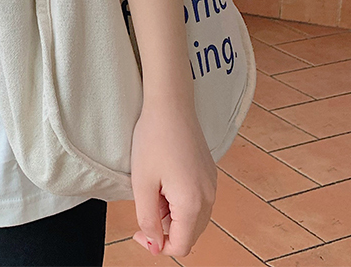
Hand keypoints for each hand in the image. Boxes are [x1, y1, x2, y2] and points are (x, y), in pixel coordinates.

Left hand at [129, 102, 216, 257]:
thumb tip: (155, 245)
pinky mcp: (209, 173)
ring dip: (173, 216)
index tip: (138, 231)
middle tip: (144, 209)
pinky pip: (198, 200)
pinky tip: (164, 180)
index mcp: (192, 204)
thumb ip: (148, 219)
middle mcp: (208, 197)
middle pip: (190, 234)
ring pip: (194, 218)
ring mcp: (211, 184)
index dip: (157, 246)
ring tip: (153, 190)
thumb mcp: (142, 183)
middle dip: (165, 231)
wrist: (170, 104)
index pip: (180, 246)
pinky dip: (181, 201)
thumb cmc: (153, 139)